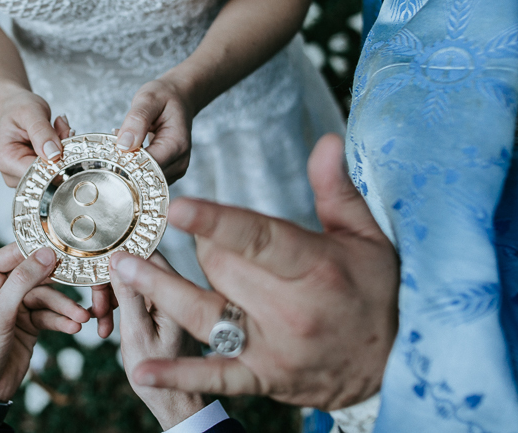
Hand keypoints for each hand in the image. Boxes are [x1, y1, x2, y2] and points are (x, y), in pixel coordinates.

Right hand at [0, 88, 71, 185]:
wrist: (15, 106)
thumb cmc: (17, 108)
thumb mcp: (30, 113)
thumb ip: (42, 132)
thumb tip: (54, 155)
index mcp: (6, 161)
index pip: (36, 173)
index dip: (55, 161)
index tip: (64, 138)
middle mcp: (13, 173)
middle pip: (47, 174)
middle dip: (62, 152)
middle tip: (62, 128)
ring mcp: (26, 174)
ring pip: (56, 170)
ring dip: (64, 149)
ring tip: (58, 128)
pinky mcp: (37, 171)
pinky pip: (58, 166)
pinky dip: (64, 150)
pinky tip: (58, 134)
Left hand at [0, 244, 90, 400]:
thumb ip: (22, 281)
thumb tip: (46, 253)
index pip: (15, 253)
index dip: (40, 250)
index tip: (67, 248)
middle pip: (36, 275)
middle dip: (59, 286)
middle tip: (83, 285)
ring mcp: (13, 305)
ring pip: (46, 297)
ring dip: (65, 307)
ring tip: (82, 317)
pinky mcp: (27, 322)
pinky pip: (48, 315)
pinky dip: (61, 320)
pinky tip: (74, 326)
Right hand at [111, 253, 205, 430]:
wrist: (173, 401)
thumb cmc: (158, 377)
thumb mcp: (137, 334)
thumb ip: (129, 295)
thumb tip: (118, 258)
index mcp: (177, 291)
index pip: (146, 253)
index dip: (117, 256)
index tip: (94, 268)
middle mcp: (176, 288)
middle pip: (136, 263)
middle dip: (110, 281)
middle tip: (96, 307)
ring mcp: (168, 297)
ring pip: (132, 279)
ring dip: (111, 296)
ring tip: (101, 321)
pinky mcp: (160, 307)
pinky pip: (134, 295)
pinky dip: (118, 307)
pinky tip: (107, 327)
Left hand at [112, 134, 397, 410]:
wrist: (394, 365)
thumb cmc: (375, 290)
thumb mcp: (367, 237)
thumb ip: (337, 189)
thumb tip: (328, 139)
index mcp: (316, 266)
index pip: (258, 238)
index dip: (215, 221)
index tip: (175, 208)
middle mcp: (292, 309)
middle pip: (220, 267)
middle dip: (203, 245)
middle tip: (199, 232)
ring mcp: (274, 348)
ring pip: (204, 313)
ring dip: (159, 290)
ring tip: (123, 266)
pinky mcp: (263, 377)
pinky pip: (215, 375)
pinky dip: (177, 374)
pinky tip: (141, 368)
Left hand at [116, 78, 193, 183]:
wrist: (179, 98)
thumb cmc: (165, 97)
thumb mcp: (148, 99)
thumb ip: (137, 120)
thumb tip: (124, 145)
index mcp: (176, 144)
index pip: (148, 166)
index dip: (127, 163)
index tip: (110, 152)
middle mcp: (179, 162)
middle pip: (147, 178)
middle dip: (126, 166)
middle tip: (111, 147)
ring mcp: (175, 169)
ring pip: (145, 181)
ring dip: (129, 167)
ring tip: (123, 144)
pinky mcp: (168, 171)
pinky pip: (147, 177)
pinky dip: (135, 166)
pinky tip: (130, 150)